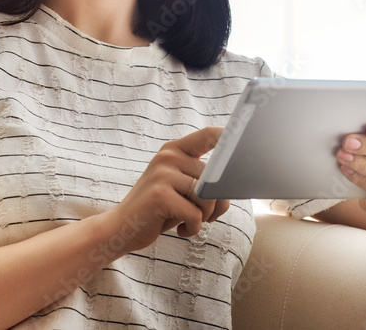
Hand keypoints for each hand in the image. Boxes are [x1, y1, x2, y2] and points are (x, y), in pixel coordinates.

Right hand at [110, 126, 230, 252]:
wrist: (119, 229)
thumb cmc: (158, 210)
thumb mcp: (179, 187)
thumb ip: (202, 180)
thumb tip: (235, 182)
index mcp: (174, 149)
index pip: (210, 135)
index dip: (230, 139)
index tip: (247, 146)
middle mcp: (168, 156)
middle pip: (214, 178)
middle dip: (216, 204)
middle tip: (201, 217)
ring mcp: (162, 174)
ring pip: (207, 196)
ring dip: (204, 217)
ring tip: (188, 222)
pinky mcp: (160, 195)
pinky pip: (196, 214)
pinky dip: (193, 228)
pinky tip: (180, 230)